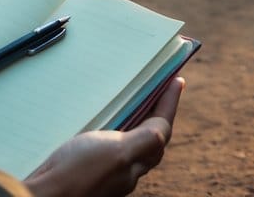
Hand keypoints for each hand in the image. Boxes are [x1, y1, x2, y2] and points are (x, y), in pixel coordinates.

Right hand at [26, 77, 183, 196]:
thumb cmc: (77, 173)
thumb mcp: (117, 152)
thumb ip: (144, 141)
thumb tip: (164, 130)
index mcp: (134, 162)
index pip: (161, 129)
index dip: (169, 104)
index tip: (176, 80)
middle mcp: (123, 170)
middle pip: (149, 138)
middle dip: (157, 113)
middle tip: (158, 89)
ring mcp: (105, 172)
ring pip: (128, 143)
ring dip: (134, 121)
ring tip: (132, 101)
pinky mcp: (85, 171)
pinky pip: (106, 147)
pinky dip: (111, 131)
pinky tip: (100, 122)